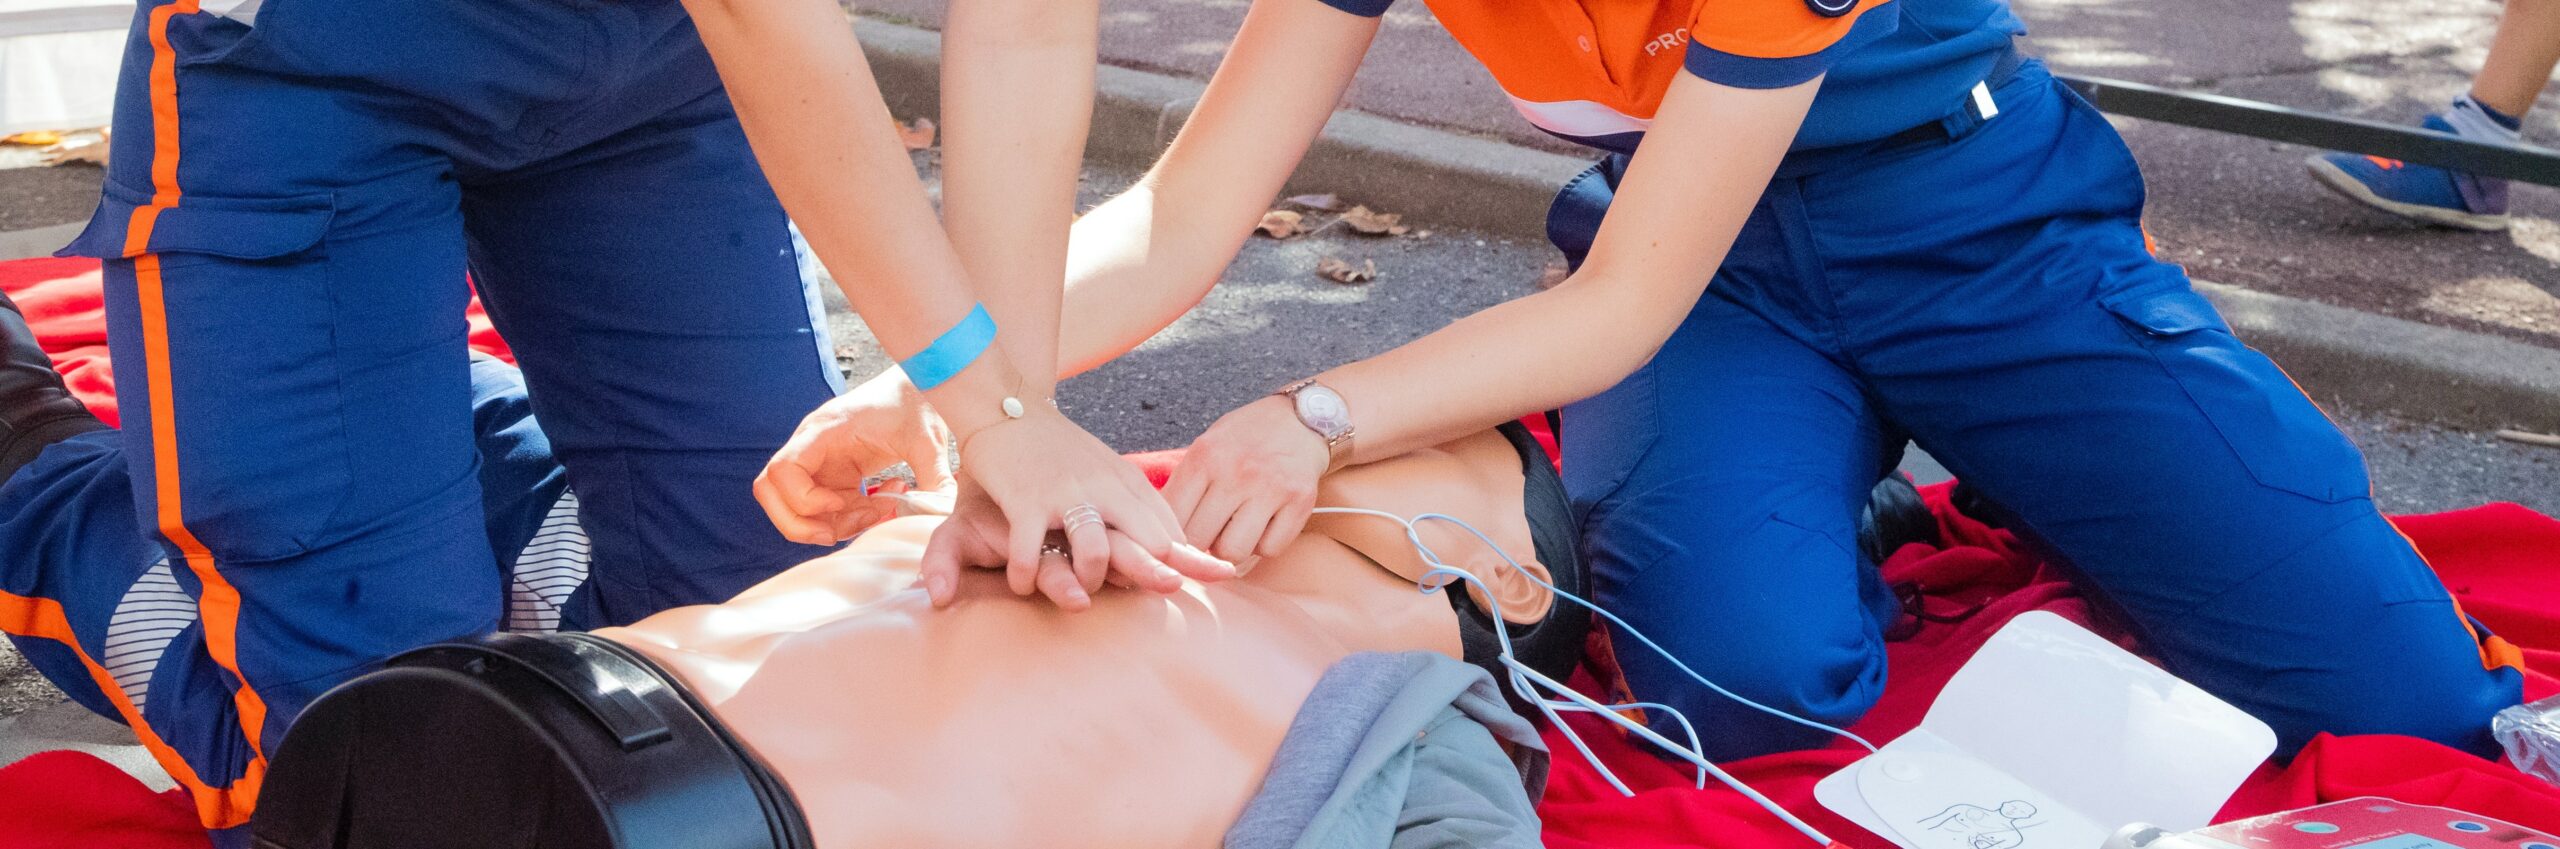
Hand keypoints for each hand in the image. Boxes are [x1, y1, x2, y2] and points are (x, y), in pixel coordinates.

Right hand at [754, 369, 954, 544]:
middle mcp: (813, 446)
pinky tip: (881, 504)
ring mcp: (820, 462)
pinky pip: (822, 509)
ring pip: (794, 506)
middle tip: (839, 532)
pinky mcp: (834, 475)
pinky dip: (845, 519)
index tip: (841, 504)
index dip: (803, 499)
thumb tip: (939, 515)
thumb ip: (934, 479)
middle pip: (770, 492)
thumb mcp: (929, 442)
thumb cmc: (917, 404)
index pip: (782, 469)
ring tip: (876, 512)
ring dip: (830, 524)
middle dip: (800, 523)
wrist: (919, 388)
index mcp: (826, 430)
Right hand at [925, 408, 1234, 608]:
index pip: (1170, 526)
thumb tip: (1171, 543)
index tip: (1223, 576)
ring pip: (1095, 552)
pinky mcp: (1026, 499)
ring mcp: (1065, 494)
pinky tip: (1021, 585)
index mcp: (1125, 484)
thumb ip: (1133, 504)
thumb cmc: (1057, 448)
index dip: (1195, 555)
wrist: (1007, 404)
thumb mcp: (1106, 470)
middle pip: (1147, 540)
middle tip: (1169, 592)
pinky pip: (1030, 550)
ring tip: (1078, 596)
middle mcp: (1103, 489)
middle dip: (1163, 572)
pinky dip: (1026, 574)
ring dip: (1089, 580)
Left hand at [1164, 395, 1329, 562]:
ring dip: (1233, 549)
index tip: (1180, 538)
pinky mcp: (1300, 501)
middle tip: (1211, 534)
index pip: (1173, 517)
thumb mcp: (1208, 446)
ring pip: (1234, 551)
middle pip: (1200, 539)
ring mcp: (1270, 487)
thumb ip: (1184, 483)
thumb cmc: (1247, 437)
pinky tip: (1266, 525)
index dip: (1173, 535)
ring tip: (1237, 531)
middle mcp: (1236, 471)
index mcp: (1206, 456)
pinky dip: (1265, 545)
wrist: (1303, 418)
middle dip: (1201, 545)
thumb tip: (1158, 529)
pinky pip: (1269, 549)